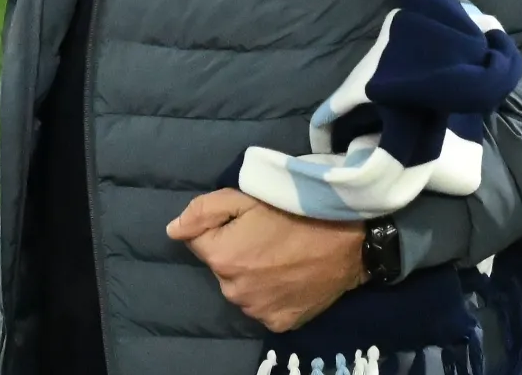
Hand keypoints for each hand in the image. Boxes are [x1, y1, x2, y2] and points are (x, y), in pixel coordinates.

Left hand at [167, 189, 363, 332]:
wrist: (350, 242)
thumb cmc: (296, 211)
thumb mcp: (247, 197)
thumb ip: (203, 211)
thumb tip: (172, 230)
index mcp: (221, 256)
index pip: (198, 240)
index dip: (219, 227)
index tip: (246, 221)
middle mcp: (233, 290)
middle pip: (221, 266)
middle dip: (235, 252)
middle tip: (267, 238)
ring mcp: (256, 310)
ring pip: (241, 288)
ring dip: (251, 275)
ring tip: (280, 257)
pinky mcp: (279, 323)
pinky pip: (263, 306)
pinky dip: (271, 294)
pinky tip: (289, 277)